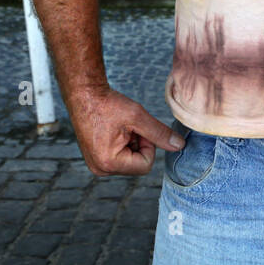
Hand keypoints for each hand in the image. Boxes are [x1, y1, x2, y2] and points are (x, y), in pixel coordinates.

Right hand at [66, 86, 183, 176]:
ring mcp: (97, 165)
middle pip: (137, 164)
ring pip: (130, 161)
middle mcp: (101, 169)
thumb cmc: (108, 104)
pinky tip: (115, 130)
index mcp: (109, 163)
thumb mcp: (138, 117)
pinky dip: (123, 144)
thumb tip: (180, 146)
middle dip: (139, 145)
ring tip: (120, 127)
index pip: (145, 165)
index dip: (149, 145)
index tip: (139, 129)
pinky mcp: (96, 159)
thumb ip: (160, 134)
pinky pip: (119, 157)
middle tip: (128, 126)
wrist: (84, 95)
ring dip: (132, 144)